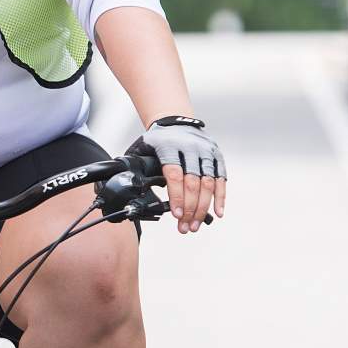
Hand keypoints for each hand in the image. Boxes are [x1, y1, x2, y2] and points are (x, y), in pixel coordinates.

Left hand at [125, 119, 226, 233]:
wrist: (176, 120)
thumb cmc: (157, 139)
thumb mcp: (143, 146)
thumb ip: (136, 164)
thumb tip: (126, 184)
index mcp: (169, 145)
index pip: (174, 174)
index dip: (176, 196)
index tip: (176, 215)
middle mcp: (190, 148)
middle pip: (192, 182)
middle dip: (189, 208)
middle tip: (185, 227)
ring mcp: (205, 152)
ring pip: (208, 183)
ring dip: (203, 207)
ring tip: (195, 225)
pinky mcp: (216, 156)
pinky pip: (221, 179)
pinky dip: (220, 197)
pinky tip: (217, 213)